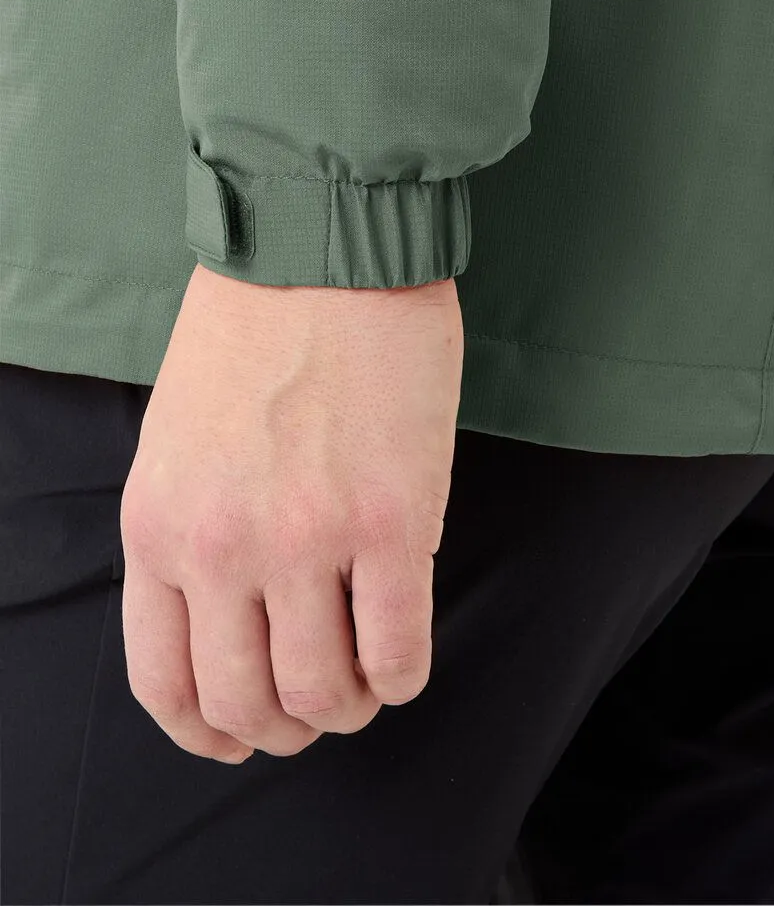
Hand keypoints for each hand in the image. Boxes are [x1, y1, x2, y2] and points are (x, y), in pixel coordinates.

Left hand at [120, 263, 461, 761]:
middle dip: (288, 729)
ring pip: (326, 692)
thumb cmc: (253, 325)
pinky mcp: (395, 519)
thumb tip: (235, 614)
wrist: (324, 243)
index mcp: (159, 527)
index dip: (208, 732)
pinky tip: (407, 656)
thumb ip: (192, 528)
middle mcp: (223, 549)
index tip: (240, 736)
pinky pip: (401, 648)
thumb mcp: (175, 437)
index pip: (166, 683)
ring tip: (368, 682)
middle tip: (319, 711)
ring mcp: (310, 539)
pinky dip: (405, 674)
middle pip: (250, 703)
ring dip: (351, 707)